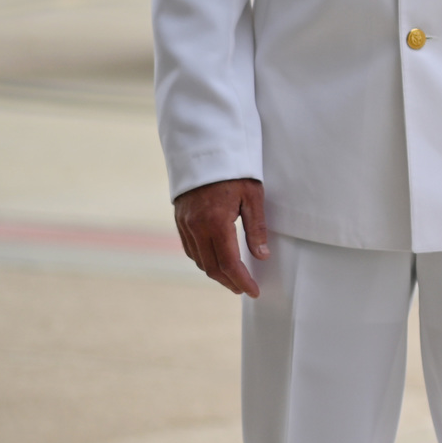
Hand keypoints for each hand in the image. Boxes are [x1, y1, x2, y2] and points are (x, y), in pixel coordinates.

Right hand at [173, 178, 267, 296]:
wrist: (205, 150)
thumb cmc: (235, 170)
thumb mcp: (253, 196)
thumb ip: (256, 228)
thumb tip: (262, 256)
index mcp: (216, 222)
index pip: (229, 262)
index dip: (242, 280)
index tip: (253, 291)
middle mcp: (196, 227)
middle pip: (212, 266)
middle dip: (229, 282)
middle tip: (245, 289)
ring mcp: (184, 225)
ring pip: (199, 260)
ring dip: (216, 273)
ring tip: (234, 279)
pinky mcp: (179, 221)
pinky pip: (190, 249)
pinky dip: (204, 260)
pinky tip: (216, 261)